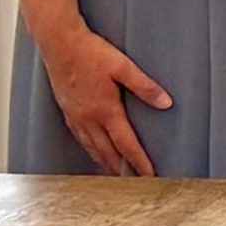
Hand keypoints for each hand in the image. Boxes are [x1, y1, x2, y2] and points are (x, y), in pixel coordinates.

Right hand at [39, 25, 169, 177]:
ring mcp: (75, 115)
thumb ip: (145, 87)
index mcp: (105, 110)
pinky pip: (79, 136)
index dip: (138, 161)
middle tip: (134, 182)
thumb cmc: (91, 53)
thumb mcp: (123, 67)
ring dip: (104, 162)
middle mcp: (88, 118)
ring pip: (91, 146)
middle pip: (107, 151)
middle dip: (121, 168)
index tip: (149, 175)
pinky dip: (89, 148)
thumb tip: (167, 103)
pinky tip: (93, 149)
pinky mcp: (66, 109)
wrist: (59, 43)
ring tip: (115, 173)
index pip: (126, 143)